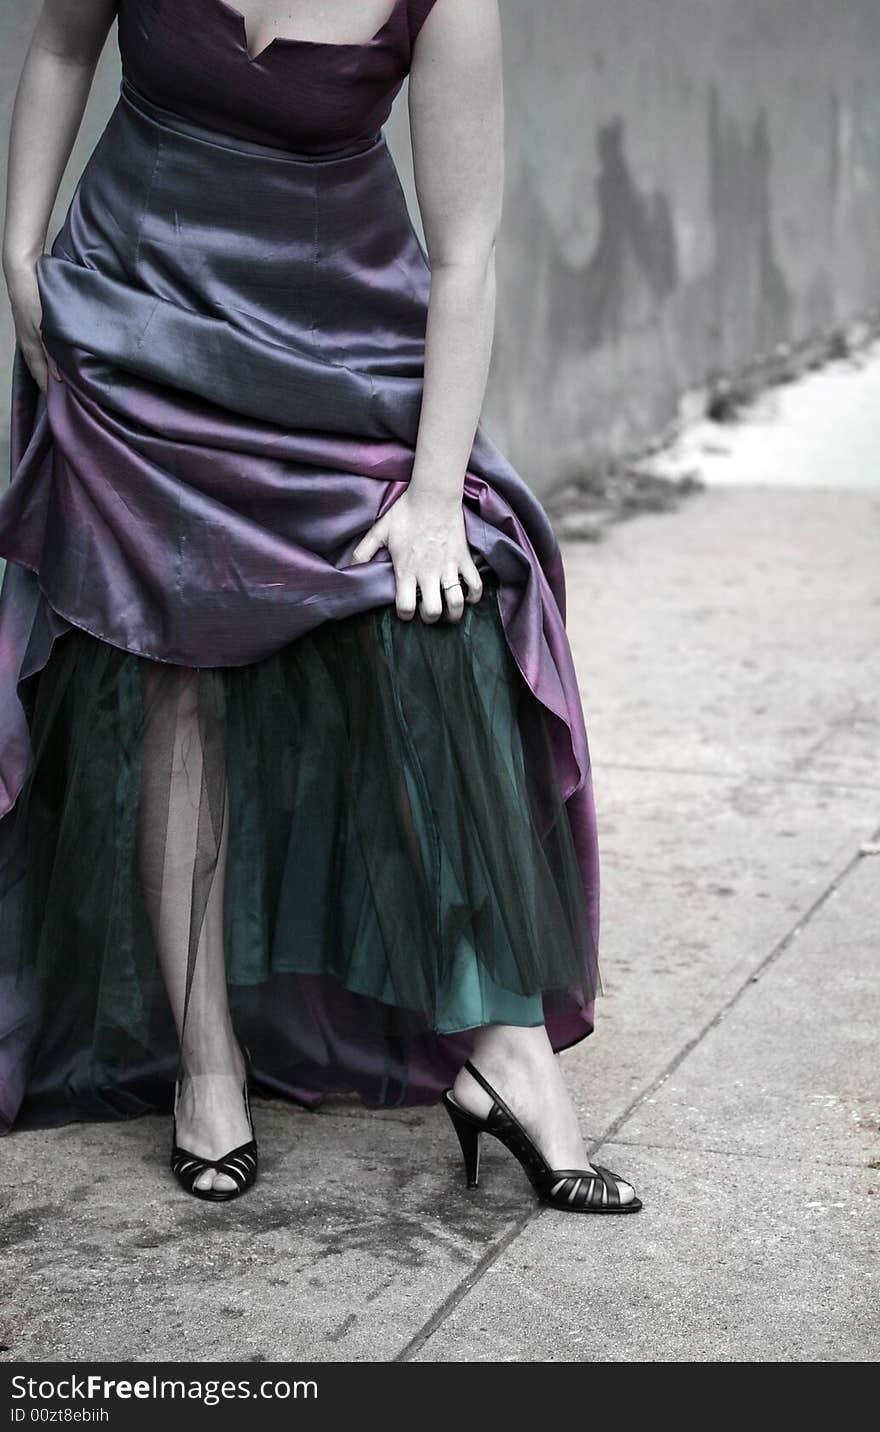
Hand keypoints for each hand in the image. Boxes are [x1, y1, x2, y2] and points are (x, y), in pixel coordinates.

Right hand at [3, 256, 61, 393]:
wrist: (22, 273)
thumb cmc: (32, 299)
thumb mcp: (44, 329)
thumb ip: (51, 352)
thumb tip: (56, 377)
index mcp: (30, 345)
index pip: (39, 374)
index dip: (47, 387)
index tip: (57, 402)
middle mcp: (27, 341)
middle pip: (38, 367)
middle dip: (47, 381)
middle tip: (60, 393)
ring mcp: (29, 331)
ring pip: (39, 356)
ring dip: (48, 367)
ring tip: (60, 378)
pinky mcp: (32, 322)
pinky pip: (40, 345)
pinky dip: (48, 354)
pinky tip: (55, 354)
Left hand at [350, 485, 483, 623]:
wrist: (433, 496)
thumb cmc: (405, 513)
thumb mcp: (379, 531)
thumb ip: (363, 552)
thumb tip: (348, 567)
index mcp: (406, 571)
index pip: (405, 608)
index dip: (404, 615)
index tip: (405, 609)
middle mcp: (428, 574)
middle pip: (433, 612)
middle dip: (430, 618)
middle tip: (427, 611)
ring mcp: (449, 567)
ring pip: (456, 604)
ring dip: (453, 613)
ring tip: (448, 610)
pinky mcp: (464, 559)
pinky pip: (475, 585)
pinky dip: (474, 596)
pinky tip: (467, 596)